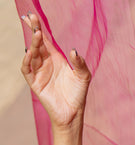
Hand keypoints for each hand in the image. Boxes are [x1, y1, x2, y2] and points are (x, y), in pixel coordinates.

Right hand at [20, 12, 90, 129]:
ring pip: (32, 54)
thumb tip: (73, 51)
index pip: (45, 40)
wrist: (73, 113)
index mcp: (56, 59)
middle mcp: (46, 63)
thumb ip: (80, 63)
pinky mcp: (35, 83)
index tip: (33, 16)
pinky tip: (30, 53)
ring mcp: (40, 73)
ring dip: (33, 44)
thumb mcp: (84, 76)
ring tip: (37, 35)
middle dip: (34, 31)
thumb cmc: (78, 94)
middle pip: (37, 43)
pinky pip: (27, 70)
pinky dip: (27, 61)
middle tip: (31, 19)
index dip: (39, 28)